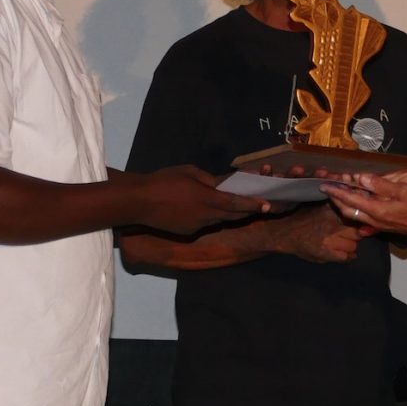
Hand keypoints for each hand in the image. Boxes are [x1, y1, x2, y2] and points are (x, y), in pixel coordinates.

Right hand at [140, 166, 268, 234]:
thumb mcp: (189, 172)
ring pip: (219, 220)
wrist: (139, 202)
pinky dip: (210, 217)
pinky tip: (205, 210)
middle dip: (246, 211)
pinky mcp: (187, 233)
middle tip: (260, 206)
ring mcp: (197, 226)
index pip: (236, 203)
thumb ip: (209, 180)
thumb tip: (222, 184)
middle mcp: (205, 216)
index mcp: (206, 198)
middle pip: (232, 215)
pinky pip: (204, 224)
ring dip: (228, 214)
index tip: (267, 205)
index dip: (253, 204)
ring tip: (234, 205)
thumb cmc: (164, 180)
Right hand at [272, 203, 373, 262]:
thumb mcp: (319, 207)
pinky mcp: (327, 253)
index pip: (354, 216)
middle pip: (357, 232)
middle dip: (355, 233)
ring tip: (344, 243)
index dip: (357, 221)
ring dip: (350, 245)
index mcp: (331, 211)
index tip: (357, 223)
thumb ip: (335, 207)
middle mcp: (332, 225)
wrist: (286, 233)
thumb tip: (353, 207)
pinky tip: (344, 253)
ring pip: (353, 245)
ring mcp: (330, 240)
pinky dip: (347, 256)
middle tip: (350, 234)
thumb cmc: (303, 218)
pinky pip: (346, 257)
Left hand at [323, 175, 406, 241]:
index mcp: (377, 210)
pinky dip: (355, 210)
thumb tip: (361, 177)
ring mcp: (379, 225)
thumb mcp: (403, 190)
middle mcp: (374, 219)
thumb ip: (381, 185)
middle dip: (336, 199)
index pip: (350, 199)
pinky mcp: (384, 226)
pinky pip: (364, 219)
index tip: (324, 184)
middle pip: (348, 210)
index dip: (337, 191)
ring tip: (338, 194)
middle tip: (327, 189)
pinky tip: (356, 206)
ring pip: (355, 215)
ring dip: (344, 205)